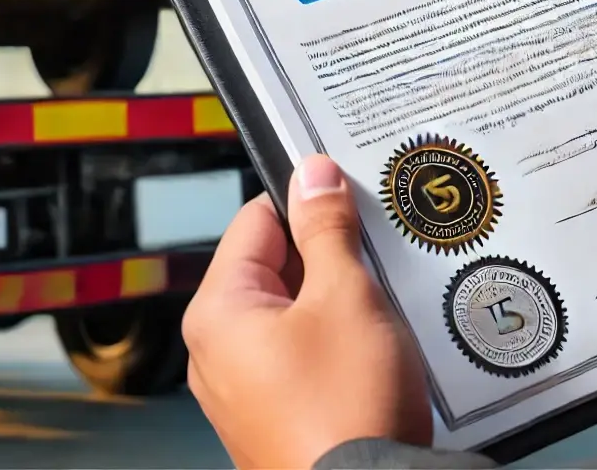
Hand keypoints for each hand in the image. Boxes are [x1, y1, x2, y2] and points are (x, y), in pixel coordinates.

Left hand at [184, 155, 430, 468]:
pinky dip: (337, 349)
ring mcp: (242, 393)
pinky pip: (302, 362)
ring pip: (294, 318)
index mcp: (217, 312)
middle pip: (274, 270)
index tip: (346, 195)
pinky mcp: (274, 420)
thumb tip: (312, 176)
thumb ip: (327, 230)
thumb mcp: (346, 297)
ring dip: (338, 306)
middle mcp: (216, 353)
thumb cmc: (345, 412)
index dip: (306, 201)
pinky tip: (374, 355)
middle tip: (374, 261)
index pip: (256, 221)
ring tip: (380, 312)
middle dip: (328, 260)